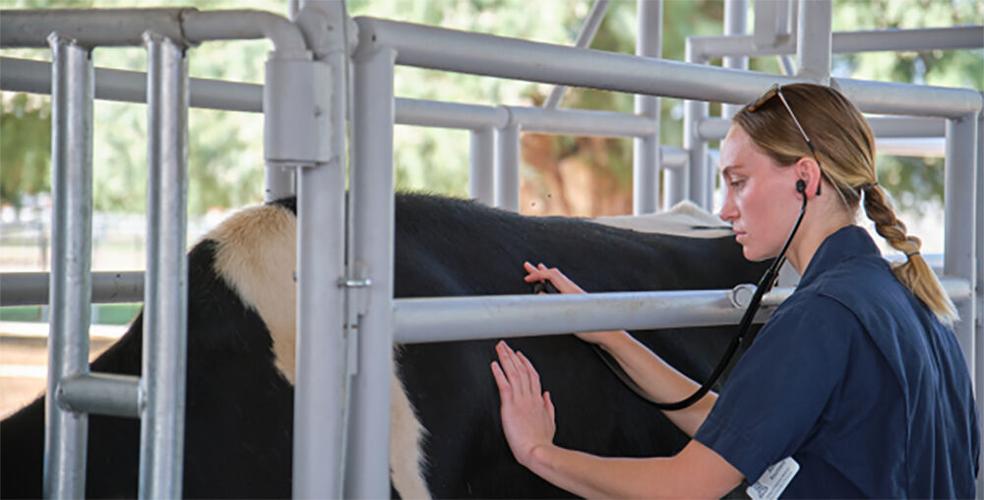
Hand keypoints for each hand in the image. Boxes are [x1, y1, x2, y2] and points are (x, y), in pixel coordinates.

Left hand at [490, 340, 555, 467]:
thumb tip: (547, 396)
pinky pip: (504, 385)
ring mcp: (520, 400)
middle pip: (522, 370)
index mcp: (538, 400)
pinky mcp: (510, 406)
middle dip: (513, 356)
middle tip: (505, 345)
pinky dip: (499, 373)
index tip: (519, 355)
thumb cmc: (541, 441)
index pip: (532, 376)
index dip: (525, 363)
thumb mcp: (550, 422)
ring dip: (506, 359)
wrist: (538, 451)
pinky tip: (494, 364)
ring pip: (513, 373)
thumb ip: (548, 407)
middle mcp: (529, 397)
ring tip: (499, 348)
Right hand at [522, 261, 617, 344]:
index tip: (528, 278)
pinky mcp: (578, 303)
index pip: (552, 275)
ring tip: (538, 272)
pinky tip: (551, 288)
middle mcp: (574, 291)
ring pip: (559, 280)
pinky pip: (562, 288)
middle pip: (555, 275)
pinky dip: (553, 284)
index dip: (538, 275)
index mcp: (571, 291)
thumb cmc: (592, 327)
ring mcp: (576, 296)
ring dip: (546, 276)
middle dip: (540, 271)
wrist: (609, 334)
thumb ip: (551, 305)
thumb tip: (541, 295)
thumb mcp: (566, 317)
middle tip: (528, 266)